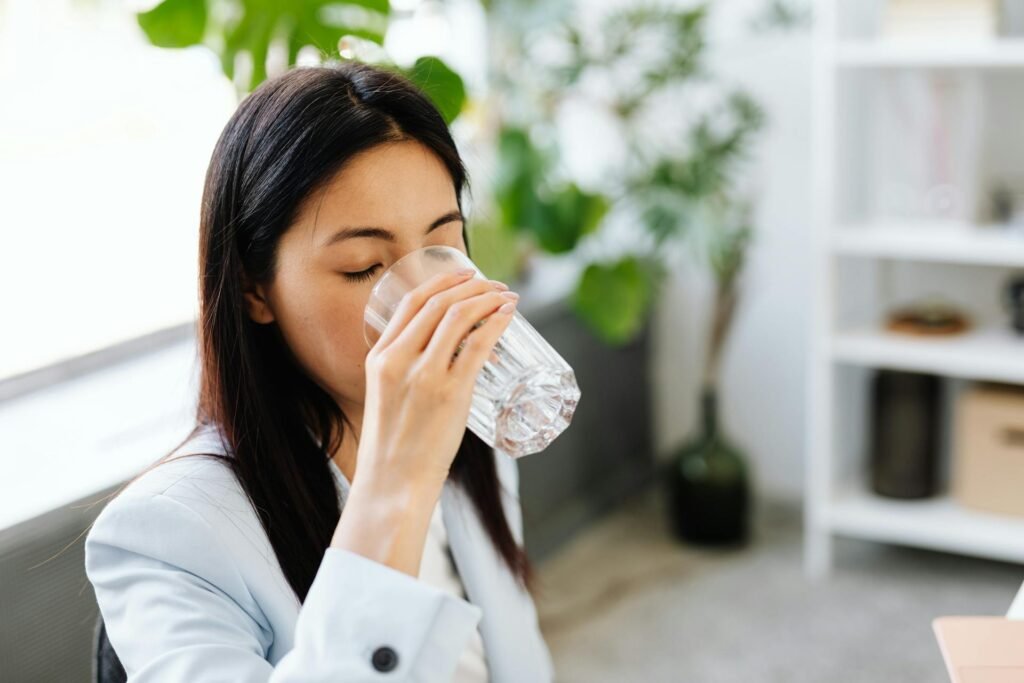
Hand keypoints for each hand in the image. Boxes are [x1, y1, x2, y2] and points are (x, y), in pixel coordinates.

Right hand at [357, 269, 517, 492]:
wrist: (393, 483)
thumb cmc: (395, 447)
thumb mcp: (387, 398)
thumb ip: (406, 373)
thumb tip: (446, 356)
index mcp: (379, 358)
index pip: (411, 303)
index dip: (443, 282)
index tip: (465, 274)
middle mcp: (399, 359)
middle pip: (439, 303)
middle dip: (471, 285)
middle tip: (494, 284)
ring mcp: (425, 375)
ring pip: (460, 317)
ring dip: (488, 299)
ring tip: (506, 296)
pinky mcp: (450, 393)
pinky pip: (478, 344)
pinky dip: (496, 323)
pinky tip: (508, 316)